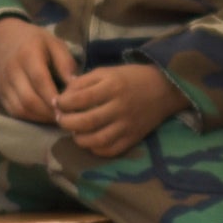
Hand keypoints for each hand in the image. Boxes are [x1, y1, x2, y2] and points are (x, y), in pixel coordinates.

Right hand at [0, 18, 79, 128]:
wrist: (4, 40)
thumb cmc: (36, 42)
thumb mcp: (54, 44)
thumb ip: (65, 63)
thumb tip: (76, 87)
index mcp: (27, 54)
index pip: (39, 79)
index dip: (53, 96)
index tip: (69, 106)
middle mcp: (12, 71)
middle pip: (28, 98)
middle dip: (48, 111)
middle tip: (66, 116)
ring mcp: (3, 84)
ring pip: (20, 109)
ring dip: (40, 117)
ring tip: (58, 118)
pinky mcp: (0, 94)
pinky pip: (14, 112)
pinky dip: (30, 118)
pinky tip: (44, 116)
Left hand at [50, 61, 179, 162]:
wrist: (165, 88)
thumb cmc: (132, 77)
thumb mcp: (107, 71)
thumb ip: (84, 82)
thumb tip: (63, 96)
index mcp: (112, 86)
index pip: (79, 99)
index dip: (62, 103)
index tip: (57, 103)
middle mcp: (119, 107)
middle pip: (85, 121)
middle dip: (66, 122)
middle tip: (61, 119)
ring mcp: (127, 125)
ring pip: (96, 140)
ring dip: (78, 138)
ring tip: (75, 131)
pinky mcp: (134, 138)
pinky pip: (110, 150)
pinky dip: (96, 149)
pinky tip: (91, 140)